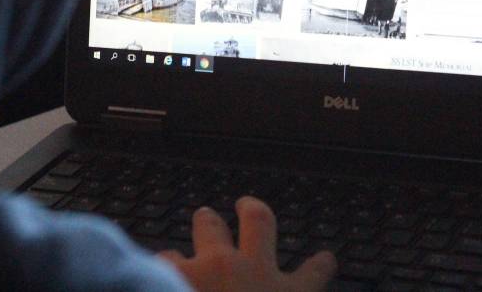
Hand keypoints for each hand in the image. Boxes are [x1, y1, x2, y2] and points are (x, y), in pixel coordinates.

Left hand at [159, 196, 336, 291]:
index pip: (313, 276)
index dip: (320, 266)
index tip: (325, 258)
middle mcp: (256, 272)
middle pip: (260, 223)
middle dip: (252, 210)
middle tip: (245, 205)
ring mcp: (216, 265)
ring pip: (212, 226)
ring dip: (208, 222)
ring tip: (204, 217)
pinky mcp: (177, 270)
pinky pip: (168, 256)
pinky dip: (165, 264)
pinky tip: (157, 267)